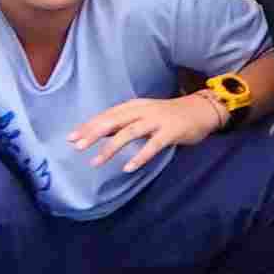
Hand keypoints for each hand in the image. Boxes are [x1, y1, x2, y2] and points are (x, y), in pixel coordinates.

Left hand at [66, 94, 222, 171]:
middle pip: (114, 121)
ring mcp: (158, 120)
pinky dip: (140, 157)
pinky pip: (153, 145)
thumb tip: (98, 133)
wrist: (202, 109)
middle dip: (94, 133)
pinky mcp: (171, 131)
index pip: (108, 115)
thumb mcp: (145, 114)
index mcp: (135, 105)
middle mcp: (144, 110)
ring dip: (111, 147)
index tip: (71, 137)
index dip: (89, 125)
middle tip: (77, 146)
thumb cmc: (170, 115)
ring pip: (130, 133)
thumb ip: (124, 122)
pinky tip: (128, 168)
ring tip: (95, 162)